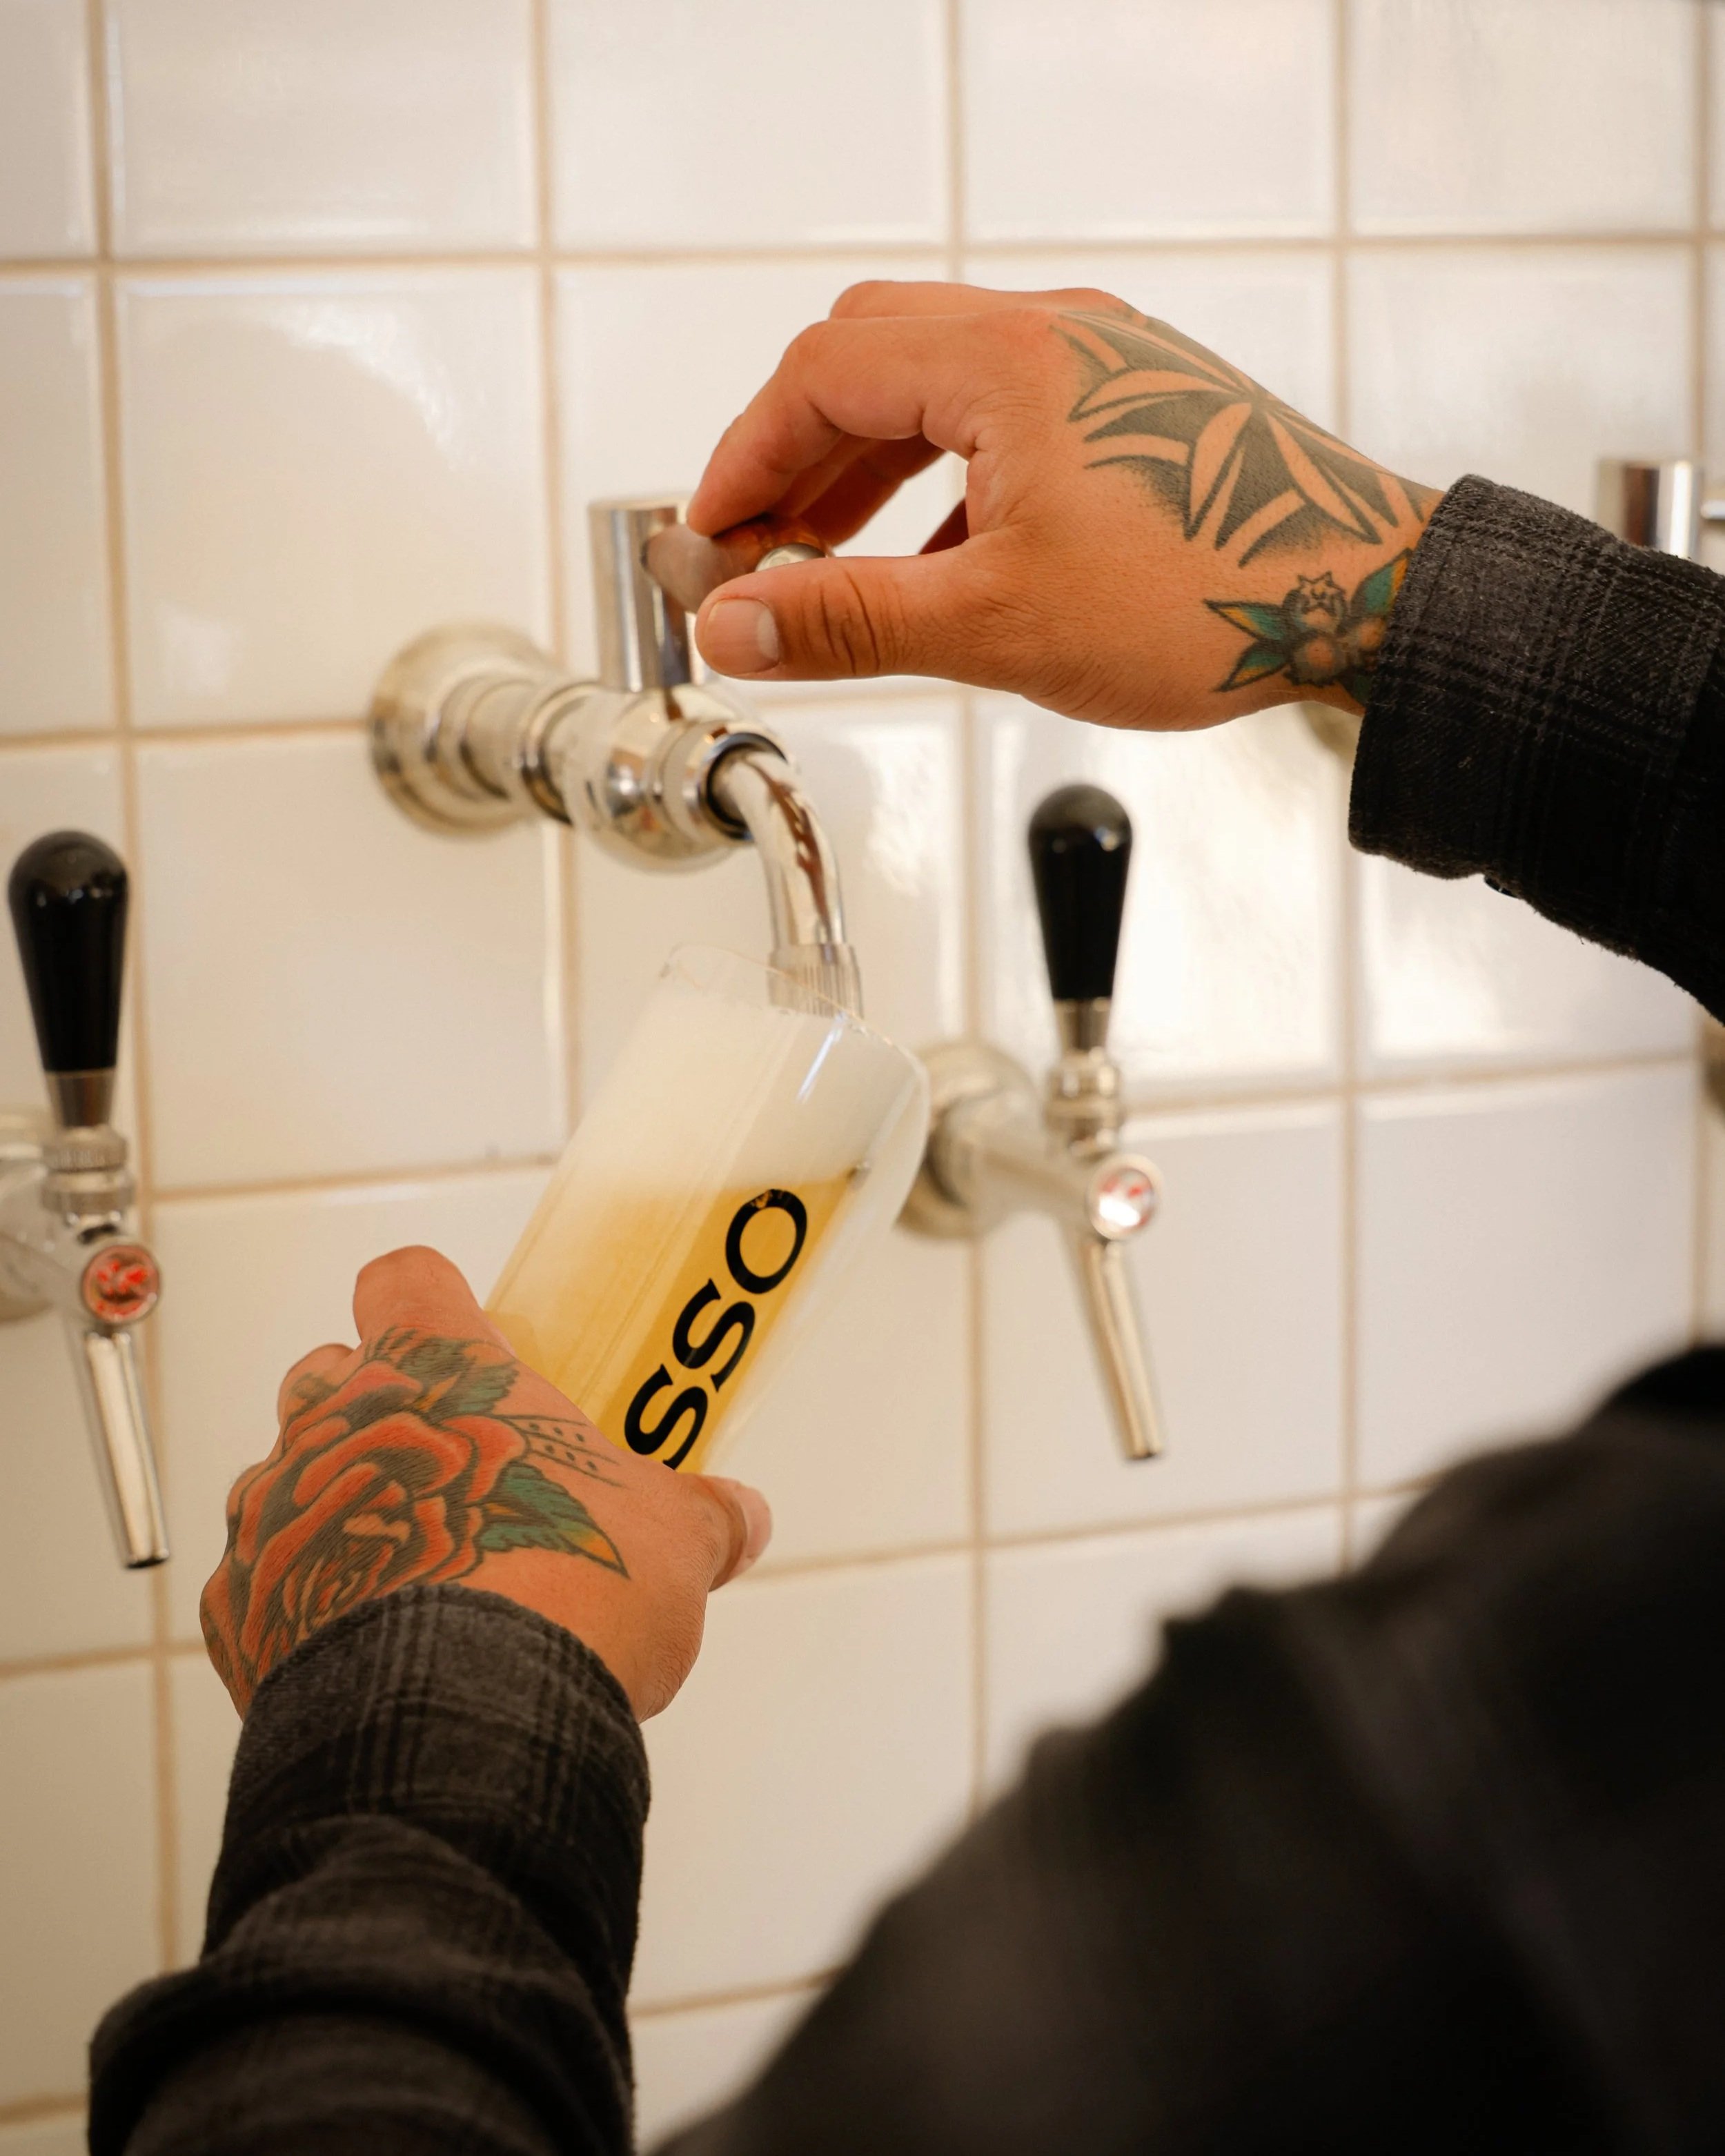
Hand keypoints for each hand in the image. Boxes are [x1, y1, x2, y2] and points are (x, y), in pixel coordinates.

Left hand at [200, 1246, 769, 1720]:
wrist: (465, 1723)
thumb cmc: (569, 1591)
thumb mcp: (671, 1542)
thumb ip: (700, 1517)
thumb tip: (740, 1517)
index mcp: (439, 1368)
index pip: (406, 1280)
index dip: (432, 1300)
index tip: (465, 1337)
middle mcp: (336, 1421)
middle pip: (329, 1376)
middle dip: (378, 1413)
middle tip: (451, 1476)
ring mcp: (276, 1511)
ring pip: (287, 1481)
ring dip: (340, 1514)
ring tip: (415, 1584)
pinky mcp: (239, 1612)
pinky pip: (263, 1591)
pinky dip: (304, 1613)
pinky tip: (370, 1659)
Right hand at [687, 280, 1437, 730]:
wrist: (1371, 598)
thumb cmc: (1209, 599)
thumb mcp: (997, 625)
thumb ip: (847, 620)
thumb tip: (732, 628)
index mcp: (1005, 360)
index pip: (820, 373)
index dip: (742, 456)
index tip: (708, 536)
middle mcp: (1052, 335)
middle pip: (871, 356)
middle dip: (797, 452)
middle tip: (760, 547)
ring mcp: (1102, 363)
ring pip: (939, 384)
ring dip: (867, 465)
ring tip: (829, 557)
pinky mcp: (1138, 404)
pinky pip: (1006, 416)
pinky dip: (943, 477)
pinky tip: (936, 560)